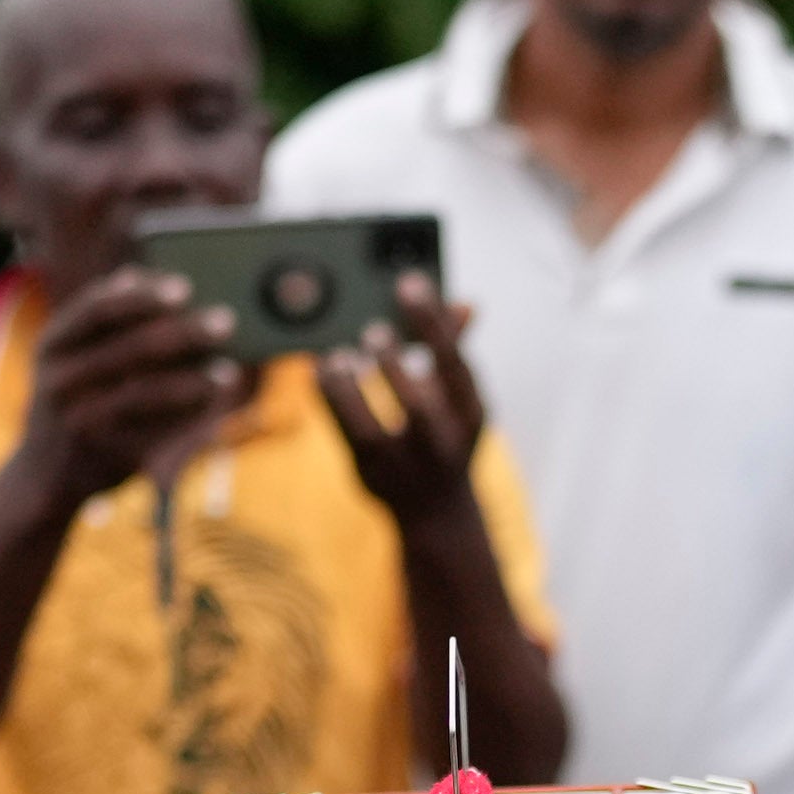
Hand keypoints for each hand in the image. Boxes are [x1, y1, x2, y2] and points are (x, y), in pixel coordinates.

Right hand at [19, 267, 245, 510]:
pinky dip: (192, 415)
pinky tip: (216, 404)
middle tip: (226, 321)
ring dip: (196, 378)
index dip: (144, 297)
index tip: (185, 288)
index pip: (99, 309)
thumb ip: (101, 322)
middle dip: (186, 332)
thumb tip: (141, 279)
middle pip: (132, 347)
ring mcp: (81, 420)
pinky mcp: (106, 453)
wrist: (44, 476)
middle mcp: (59, 381)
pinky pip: (158, 431)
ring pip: (148, 392)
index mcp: (52, 345)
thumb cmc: (71, 401)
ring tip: (229, 371)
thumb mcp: (70, 357)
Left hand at [315, 278, 490, 534]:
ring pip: (371, 431)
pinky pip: (343, 436)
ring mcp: (403, 468)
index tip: (408, 283)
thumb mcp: (460, 397)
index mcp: (471, 415)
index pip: (454, 366)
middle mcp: (441, 446)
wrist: (438, 511)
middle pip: (418, 407)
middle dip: (392, 364)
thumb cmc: (447, 435)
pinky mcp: (370, 475)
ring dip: (349, 389)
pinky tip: (322, 370)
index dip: (432, 323)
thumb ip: (454, 349)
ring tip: (339, 356)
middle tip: (372, 331)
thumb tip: (464, 303)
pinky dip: (330, 399)